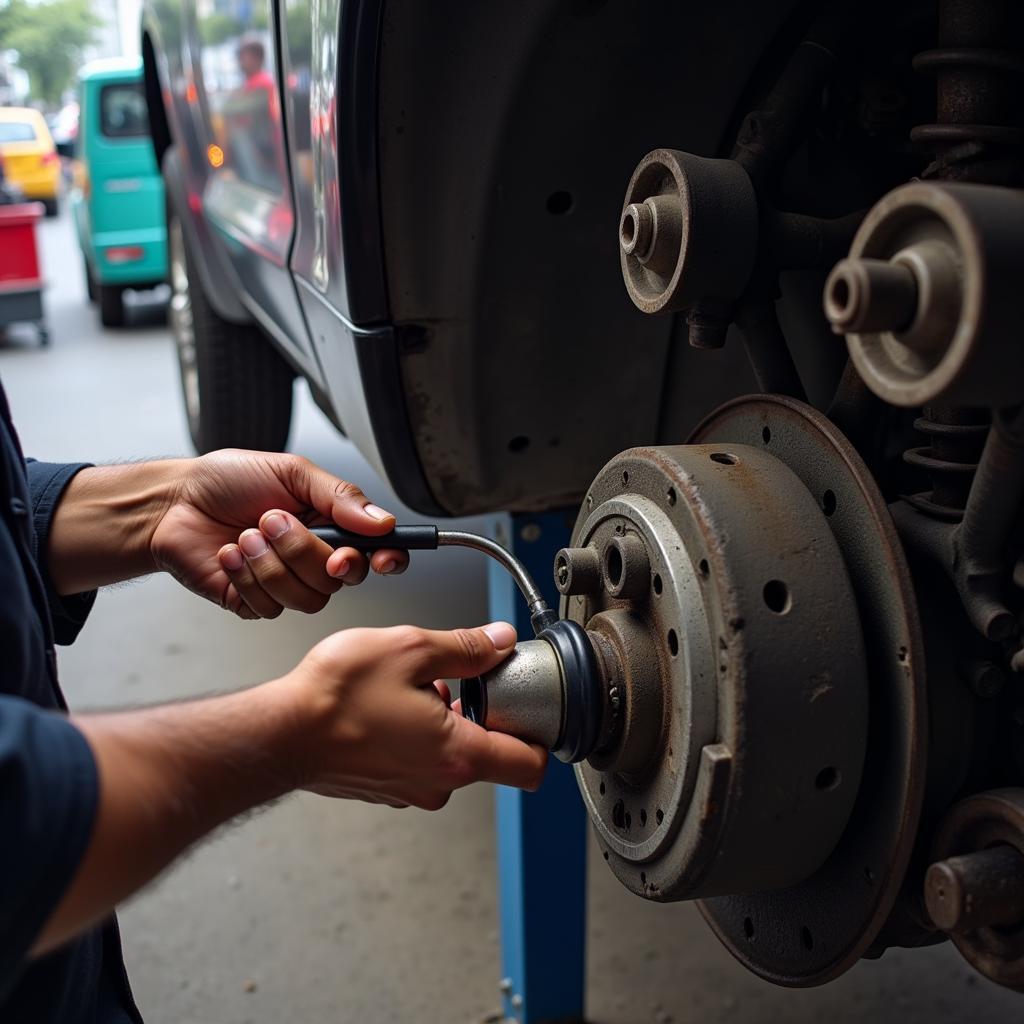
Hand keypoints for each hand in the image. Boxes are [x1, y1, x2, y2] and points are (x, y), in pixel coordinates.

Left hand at [150, 450, 409, 618]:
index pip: (377, 553)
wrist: (174, 501)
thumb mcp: (292, 472)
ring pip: (307, 598)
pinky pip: (269, 607)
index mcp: (331, 527)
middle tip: (272, 520)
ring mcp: (285, 585)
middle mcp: (313, 560)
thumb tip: (382, 521)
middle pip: (340, 580)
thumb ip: (340, 497)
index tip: (381, 557)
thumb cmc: (230, 481)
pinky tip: (229, 553)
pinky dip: (245, 575)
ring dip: (270, 562)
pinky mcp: (253, 603)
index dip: (388, 559)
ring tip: (245, 534)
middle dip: (304, 550)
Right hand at [277, 621, 547, 807]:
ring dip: (443, 720)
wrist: (277, 732)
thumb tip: (499, 642)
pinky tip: (386, 705)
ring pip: (450, 754)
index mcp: (458, 756)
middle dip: (480, 713)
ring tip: (409, 688)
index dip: (540, 734)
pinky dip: (414, 733)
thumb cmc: (335, 698)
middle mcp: (438, 784)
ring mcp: (409, 790)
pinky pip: (418, 759)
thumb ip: (466, 648)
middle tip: (454, 679)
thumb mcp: (411, 649)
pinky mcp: (384, 787)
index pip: (532, 766)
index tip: (528, 704)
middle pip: (490, 754)